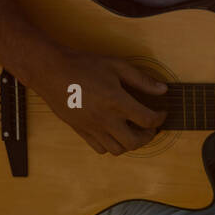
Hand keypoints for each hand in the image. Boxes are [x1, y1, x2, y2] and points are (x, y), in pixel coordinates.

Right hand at [34, 47, 167, 155]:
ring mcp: (92, 128)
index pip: (147, 120)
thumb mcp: (117, 66)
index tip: (162, 113)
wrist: (52, 72)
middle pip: (135, 142)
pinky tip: (115, 132)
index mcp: (116, 102)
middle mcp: (105, 119)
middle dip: (148, 136)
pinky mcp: (81, 132)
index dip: (160, 119)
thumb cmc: (84, 65)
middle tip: (151, 126)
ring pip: (118, 149)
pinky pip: (100, 149)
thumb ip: (142, 80)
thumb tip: (163, 90)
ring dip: (131, 143)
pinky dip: (112, 145)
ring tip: (135, 130)